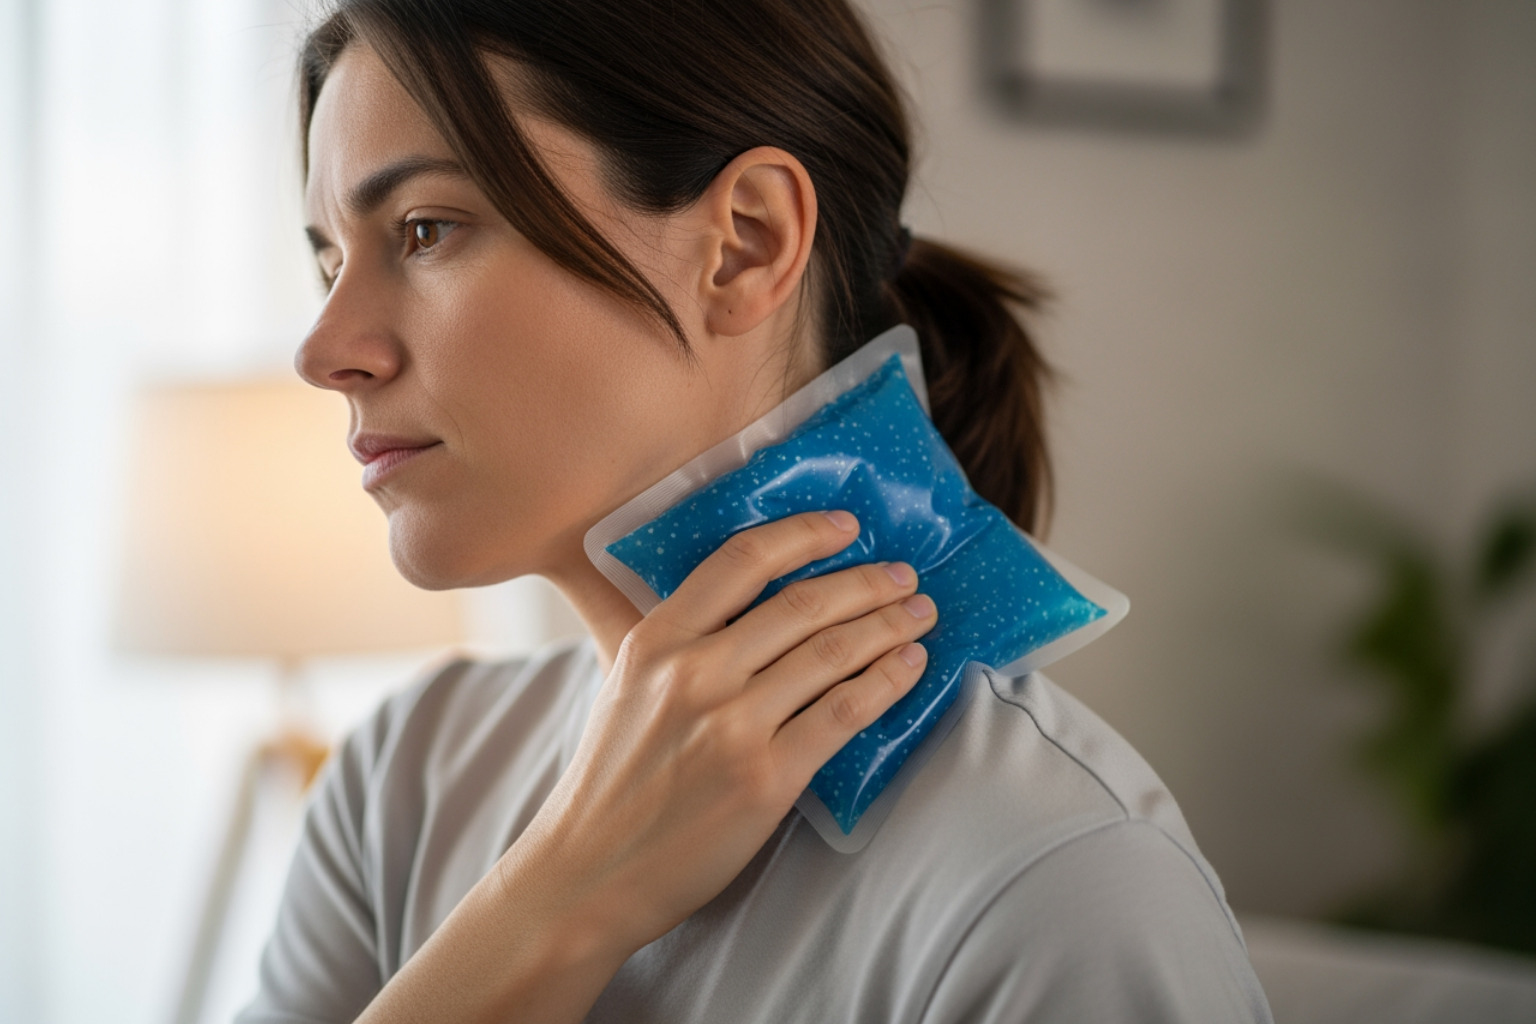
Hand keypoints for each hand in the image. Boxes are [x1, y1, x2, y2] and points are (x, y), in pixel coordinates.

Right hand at [504, 509, 935, 953]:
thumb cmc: (614, 778)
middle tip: (903, 576)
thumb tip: (746, 595)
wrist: (591, 872)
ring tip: (918, 616)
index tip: (845, 526)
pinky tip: (909, 667)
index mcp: (657, 639)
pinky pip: (844, 713)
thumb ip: (677, 635)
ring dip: (889, 626)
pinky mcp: (766, 777)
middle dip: (867, 582)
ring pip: (832, 653)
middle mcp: (695, 672)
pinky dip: (886, 683)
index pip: (742, 561)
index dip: (803, 535)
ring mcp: (732, 725)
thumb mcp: (626, 683)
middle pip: (802, 604)